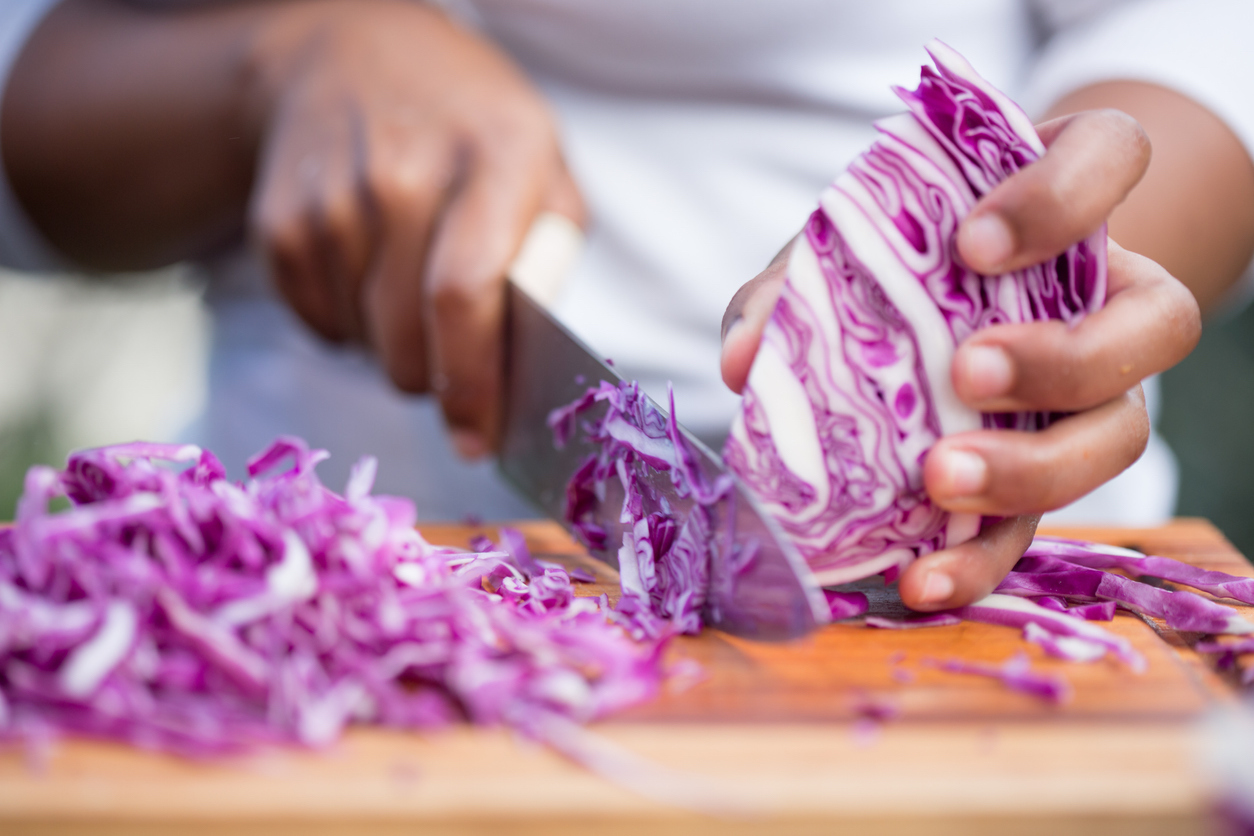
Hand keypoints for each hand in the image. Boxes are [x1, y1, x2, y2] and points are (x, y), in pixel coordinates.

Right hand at [248, 1, 583, 455]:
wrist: (352, 54)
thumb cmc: (471, 128)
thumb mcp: (542, 166)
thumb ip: (548, 258)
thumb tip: (521, 363)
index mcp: (494, 158)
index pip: (467, 296)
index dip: (472, 384)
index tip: (479, 439)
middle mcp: (403, 174)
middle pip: (408, 338)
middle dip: (435, 381)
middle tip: (451, 365)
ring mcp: (332, 195)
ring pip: (363, 342)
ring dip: (391, 347)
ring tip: (408, 286)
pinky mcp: (280, 219)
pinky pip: (317, 324)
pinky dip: (347, 326)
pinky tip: (366, 274)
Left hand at [721, 108, 1200, 609]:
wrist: (914, 319)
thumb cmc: (889, 258)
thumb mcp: (838, 252)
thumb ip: (793, 286)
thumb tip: (742, 360)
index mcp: (1063, 202)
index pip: (1110, 155)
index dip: (1065, 196)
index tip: (972, 244)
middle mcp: (1105, 294)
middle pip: (1157, 322)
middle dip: (1068, 357)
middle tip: (968, 373)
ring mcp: (1090, 390)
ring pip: (1117, 434)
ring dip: (1035, 468)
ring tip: (939, 480)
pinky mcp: (1042, 473)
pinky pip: (1042, 523)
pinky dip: (981, 559)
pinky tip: (920, 579)